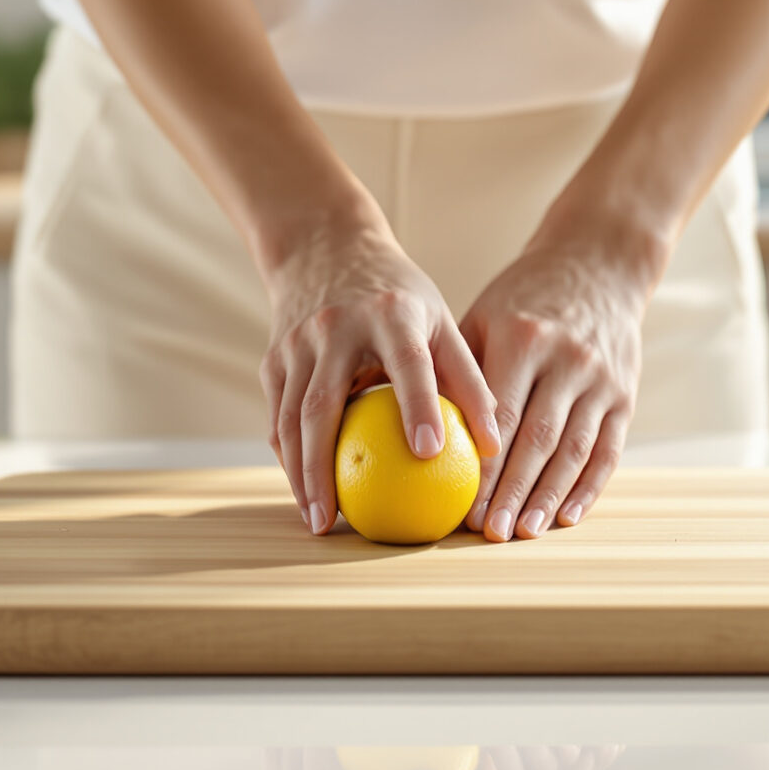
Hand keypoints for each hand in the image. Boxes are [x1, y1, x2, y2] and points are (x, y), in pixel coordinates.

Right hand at [260, 219, 500, 533]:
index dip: (418, 405)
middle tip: (339, 520)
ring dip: (299, 473)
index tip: (430, 453)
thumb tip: (497, 447)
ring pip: (290, 418)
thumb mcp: (439, 320)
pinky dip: (287, 456)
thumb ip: (467, 379)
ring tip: (317, 521)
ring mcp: (297, 342)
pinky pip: (277, 415)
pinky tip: (305, 491)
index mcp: (389, 313)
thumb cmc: (399, 298)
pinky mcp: (272, 357)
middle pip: (324, 404)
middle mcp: (335, 326)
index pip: (406, 362)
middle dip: (324, 466)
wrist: (325, 248)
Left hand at [458, 238, 652, 541]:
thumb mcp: (483, 316)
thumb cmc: (523, 299)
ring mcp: (601, 379)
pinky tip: (567, 518)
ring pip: (573, 450)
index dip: (481, 463)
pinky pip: (607, 450)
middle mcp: (566, 359)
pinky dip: (588, 488)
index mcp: (523, 338)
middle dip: (511, 491)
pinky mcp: (624, 395)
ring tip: (523, 533)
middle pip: (537, 439)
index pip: (499, 414)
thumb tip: (418, 431)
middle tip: (488, 533)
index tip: (459, 502)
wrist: (597, 265)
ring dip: (548, 497)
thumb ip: (458, 371)